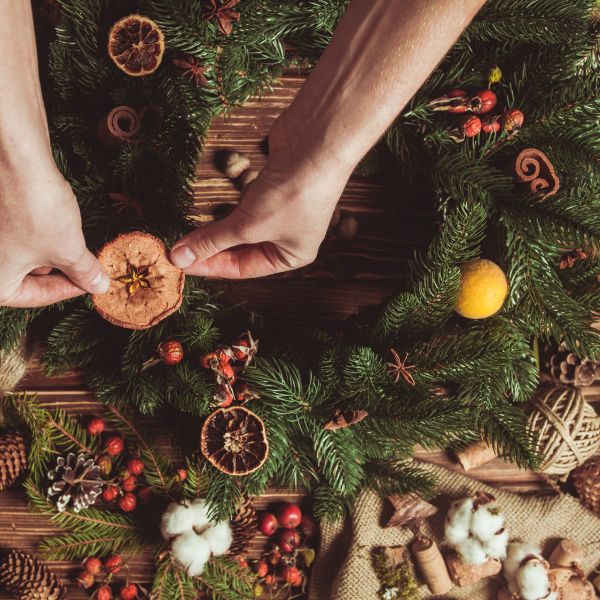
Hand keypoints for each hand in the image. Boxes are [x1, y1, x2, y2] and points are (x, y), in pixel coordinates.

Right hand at [0, 168, 108, 306]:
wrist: (17, 159)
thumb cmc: (37, 211)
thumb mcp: (70, 250)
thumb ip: (84, 273)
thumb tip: (99, 286)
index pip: (33, 297)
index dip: (65, 291)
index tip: (89, 285)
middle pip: (24, 277)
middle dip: (58, 272)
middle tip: (87, 270)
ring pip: (22, 255)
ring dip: (50, 254)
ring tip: (76, 249)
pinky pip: (17, 235)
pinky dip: (39, 236)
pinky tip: (59, 228)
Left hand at [170, 118, 351, 277]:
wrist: (317, 143)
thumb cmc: (293, 194)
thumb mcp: (247, 225)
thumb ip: (212, 241)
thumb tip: (180, 258)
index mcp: (290, 256)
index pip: (242, 268)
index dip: (209, 266)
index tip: (179, 262)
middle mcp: (288, 236)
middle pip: (241, 248)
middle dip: (210, 247)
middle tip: (178, 248)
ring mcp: (281, 209)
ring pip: (240, 225)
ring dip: (215, 226)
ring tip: (186, 230)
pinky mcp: (272, 185)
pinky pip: (243, 203)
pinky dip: (225, 205)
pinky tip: (206, 206)